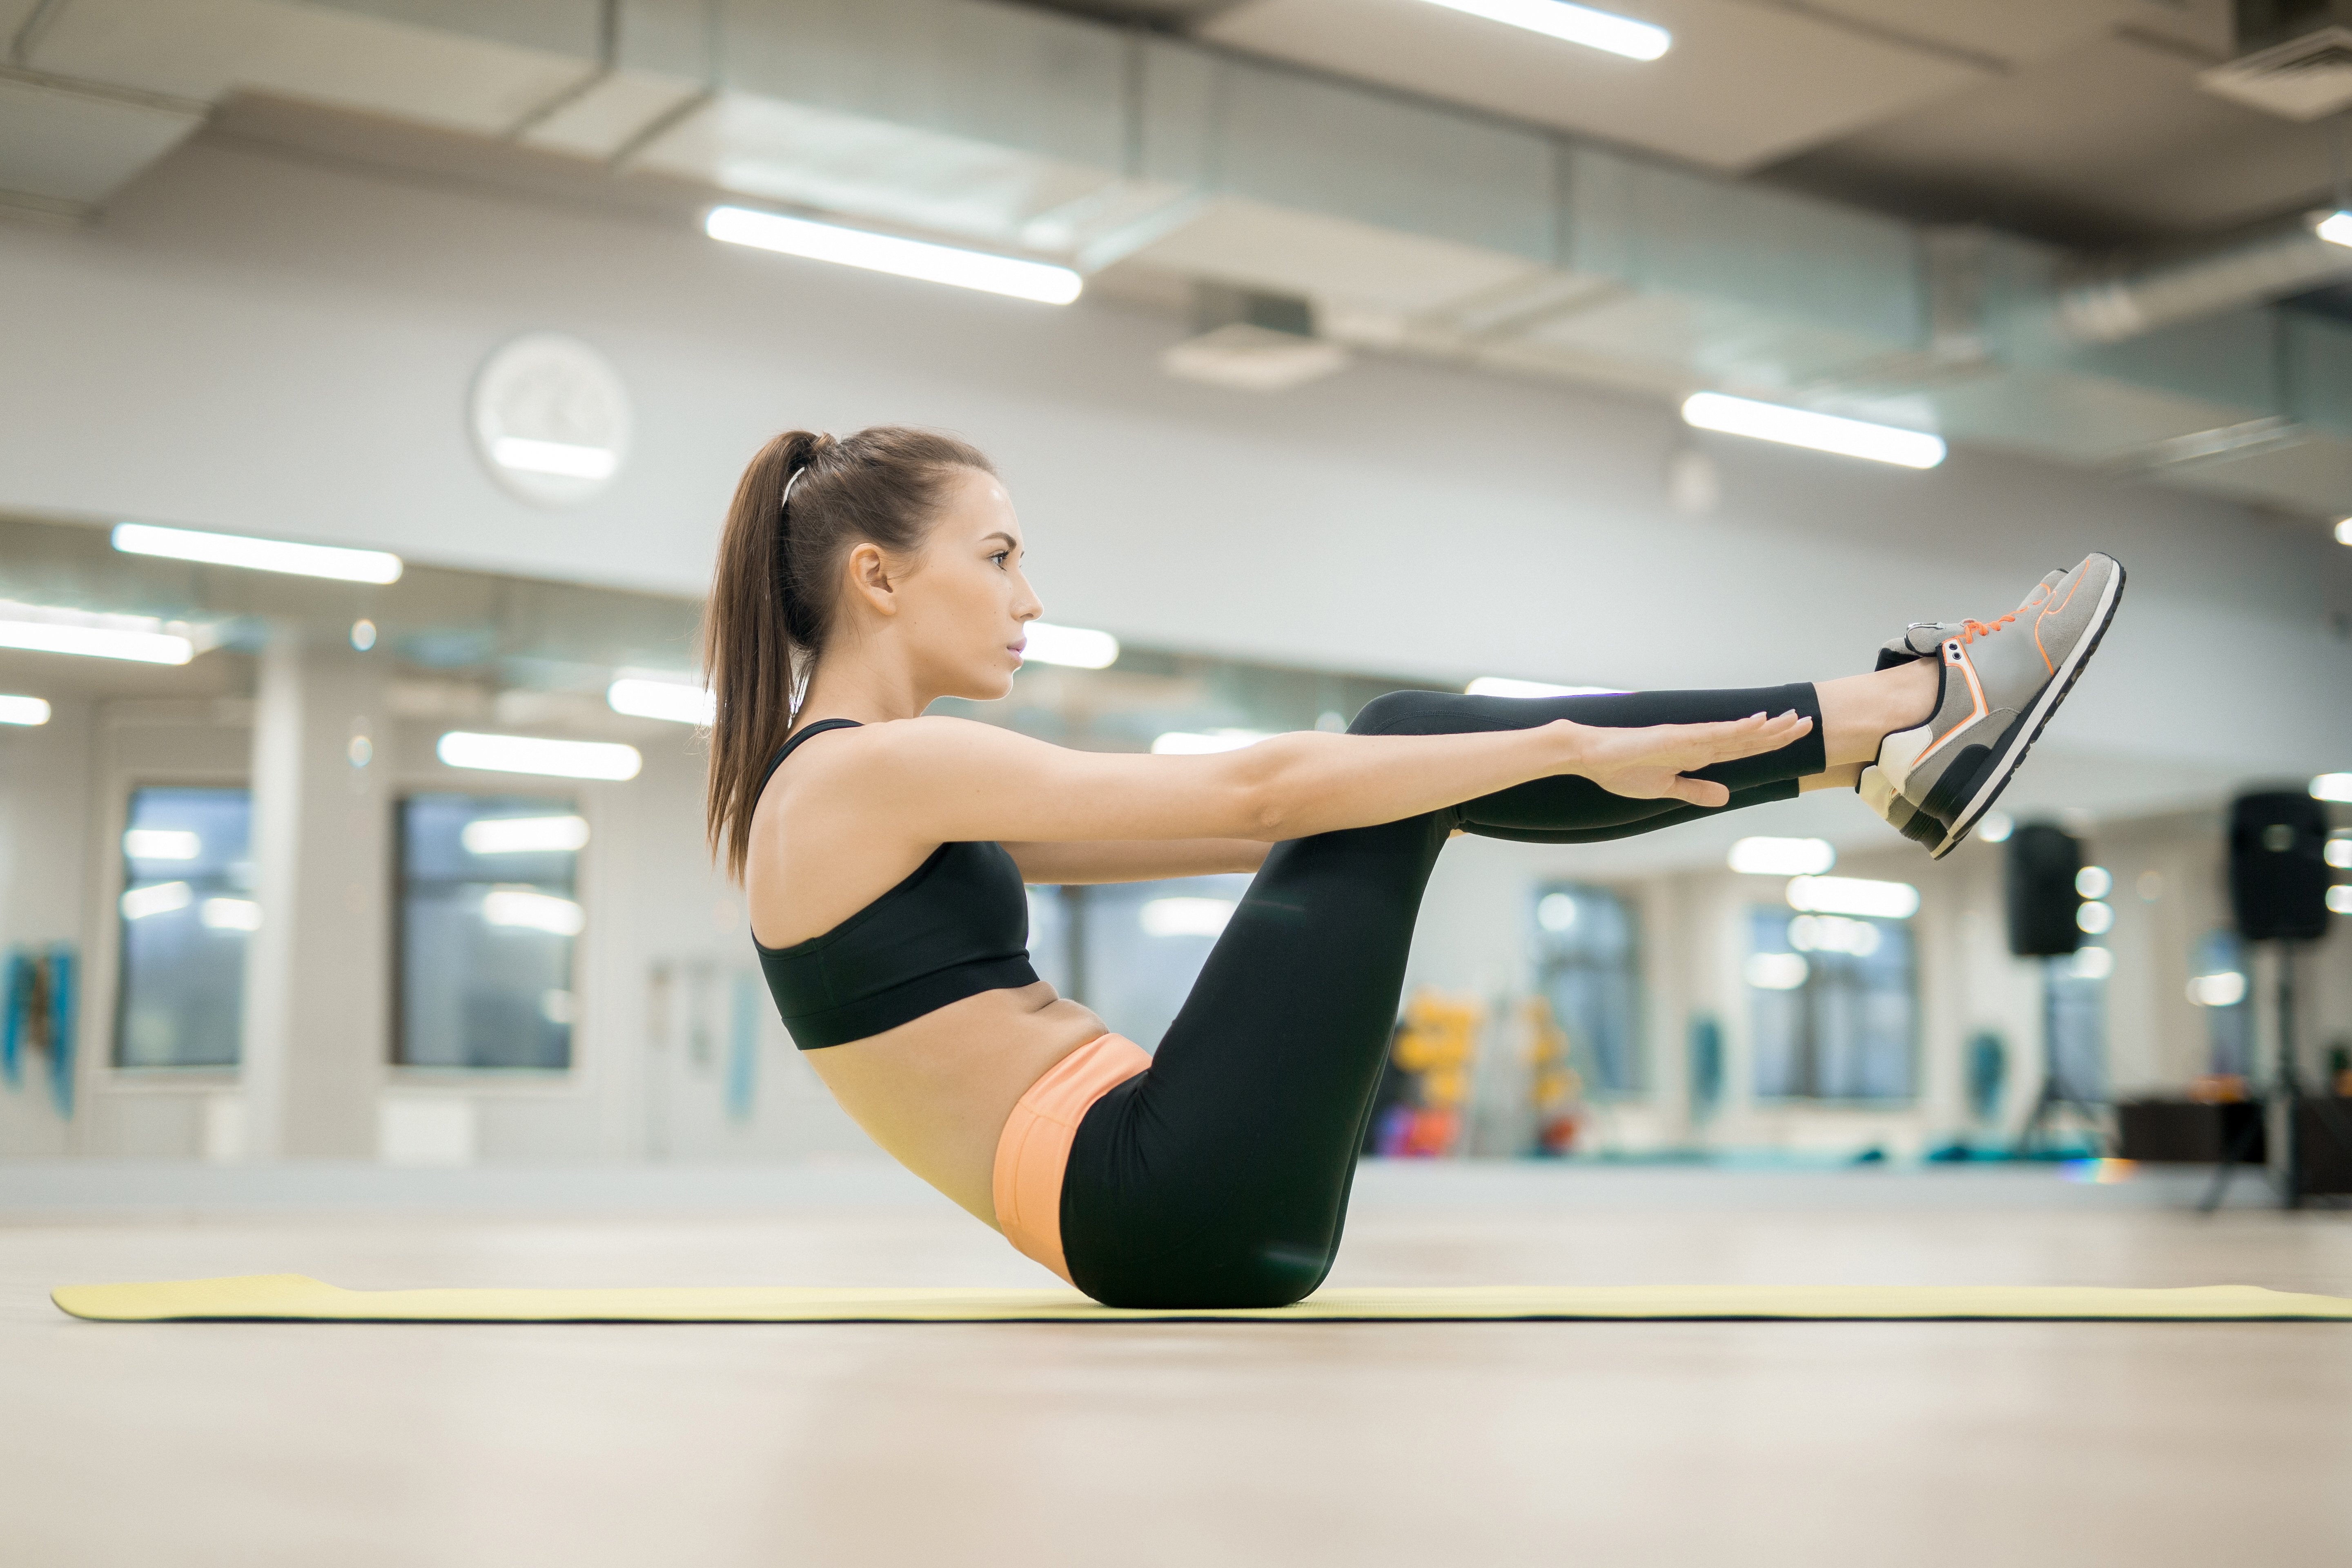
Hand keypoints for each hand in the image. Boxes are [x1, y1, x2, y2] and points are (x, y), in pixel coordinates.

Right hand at [1558, 711, 1813, 806]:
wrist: (1593, 756)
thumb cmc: (1622, 770)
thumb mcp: (1667, 788)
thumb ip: (1696, 790)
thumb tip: (1726, 795)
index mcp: (1698, 754)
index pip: (1742, 748)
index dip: (1769, 742)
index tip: (1792, 735)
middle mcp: (1700, 741)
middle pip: (1748, 738)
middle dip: (1780, 732)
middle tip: (1809, 722)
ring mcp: (1691, 737)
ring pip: (1738, 732)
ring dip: (1768, 727)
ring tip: (1795, 719)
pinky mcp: (1679, 737)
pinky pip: (1715, 733)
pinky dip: (1739, 728)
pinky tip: (1760, 722)